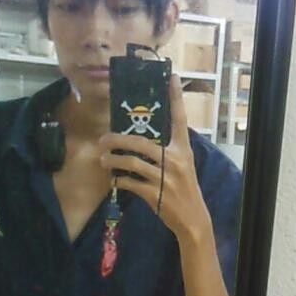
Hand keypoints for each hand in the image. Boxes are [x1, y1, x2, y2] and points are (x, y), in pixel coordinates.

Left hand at [98, 75, 210, 242]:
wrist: (192, 219)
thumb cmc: (185, 189)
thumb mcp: (184, 166)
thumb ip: (169, 151)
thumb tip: (144, 138)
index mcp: (183, 150)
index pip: (180, 119)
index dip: (176, 98)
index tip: (172, 76)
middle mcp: (175, 161)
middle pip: (141, 142)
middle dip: (117, 140)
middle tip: (103, 139)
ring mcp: (164, 178)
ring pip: (132, 162)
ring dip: (113, 160)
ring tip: (103, 159)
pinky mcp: (154, 194)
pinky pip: (130, 183)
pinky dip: (118, 180)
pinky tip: (113, 179)